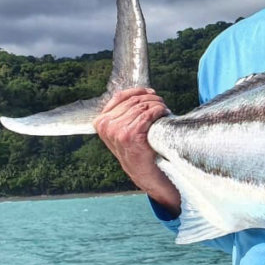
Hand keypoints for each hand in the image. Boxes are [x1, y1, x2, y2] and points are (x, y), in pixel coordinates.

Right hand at [94, 87, 180, 215]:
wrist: (143, 173)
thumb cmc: (137, 149)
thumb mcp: (123, 130)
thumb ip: (124, 113)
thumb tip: (143, 92)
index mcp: (101, 122)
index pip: (119, 96)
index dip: (138, 91)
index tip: (150, 93)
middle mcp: (106, 125)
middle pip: (133, 100)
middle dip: (151, 99)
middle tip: (161, 104)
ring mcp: (117, 131)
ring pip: (142, 106)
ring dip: (157, 105)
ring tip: (163, 110)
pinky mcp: (130, 135)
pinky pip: (148, 114)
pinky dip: (159, 111)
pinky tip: (164, 114)